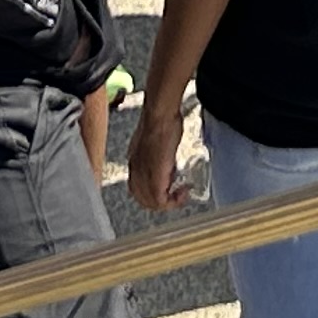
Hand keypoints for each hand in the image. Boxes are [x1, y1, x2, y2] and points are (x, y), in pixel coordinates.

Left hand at [124, 89, 193, 215]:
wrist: (160, 114)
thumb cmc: (160, 120)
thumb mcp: (154, 140)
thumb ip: (156, 152)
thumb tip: (166, 158)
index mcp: (134, 162)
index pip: (137, 188)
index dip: (151, 193)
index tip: (168, 188)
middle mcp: (135, 171)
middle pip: (142, 199)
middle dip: (161, 202)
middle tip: (176, 196)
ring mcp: (143, 174)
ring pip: (151, 202)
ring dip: (168, 203)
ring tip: (181, 195)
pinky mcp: (155, 176)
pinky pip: (160, 200)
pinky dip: (173, 201)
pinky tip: (183, 192)